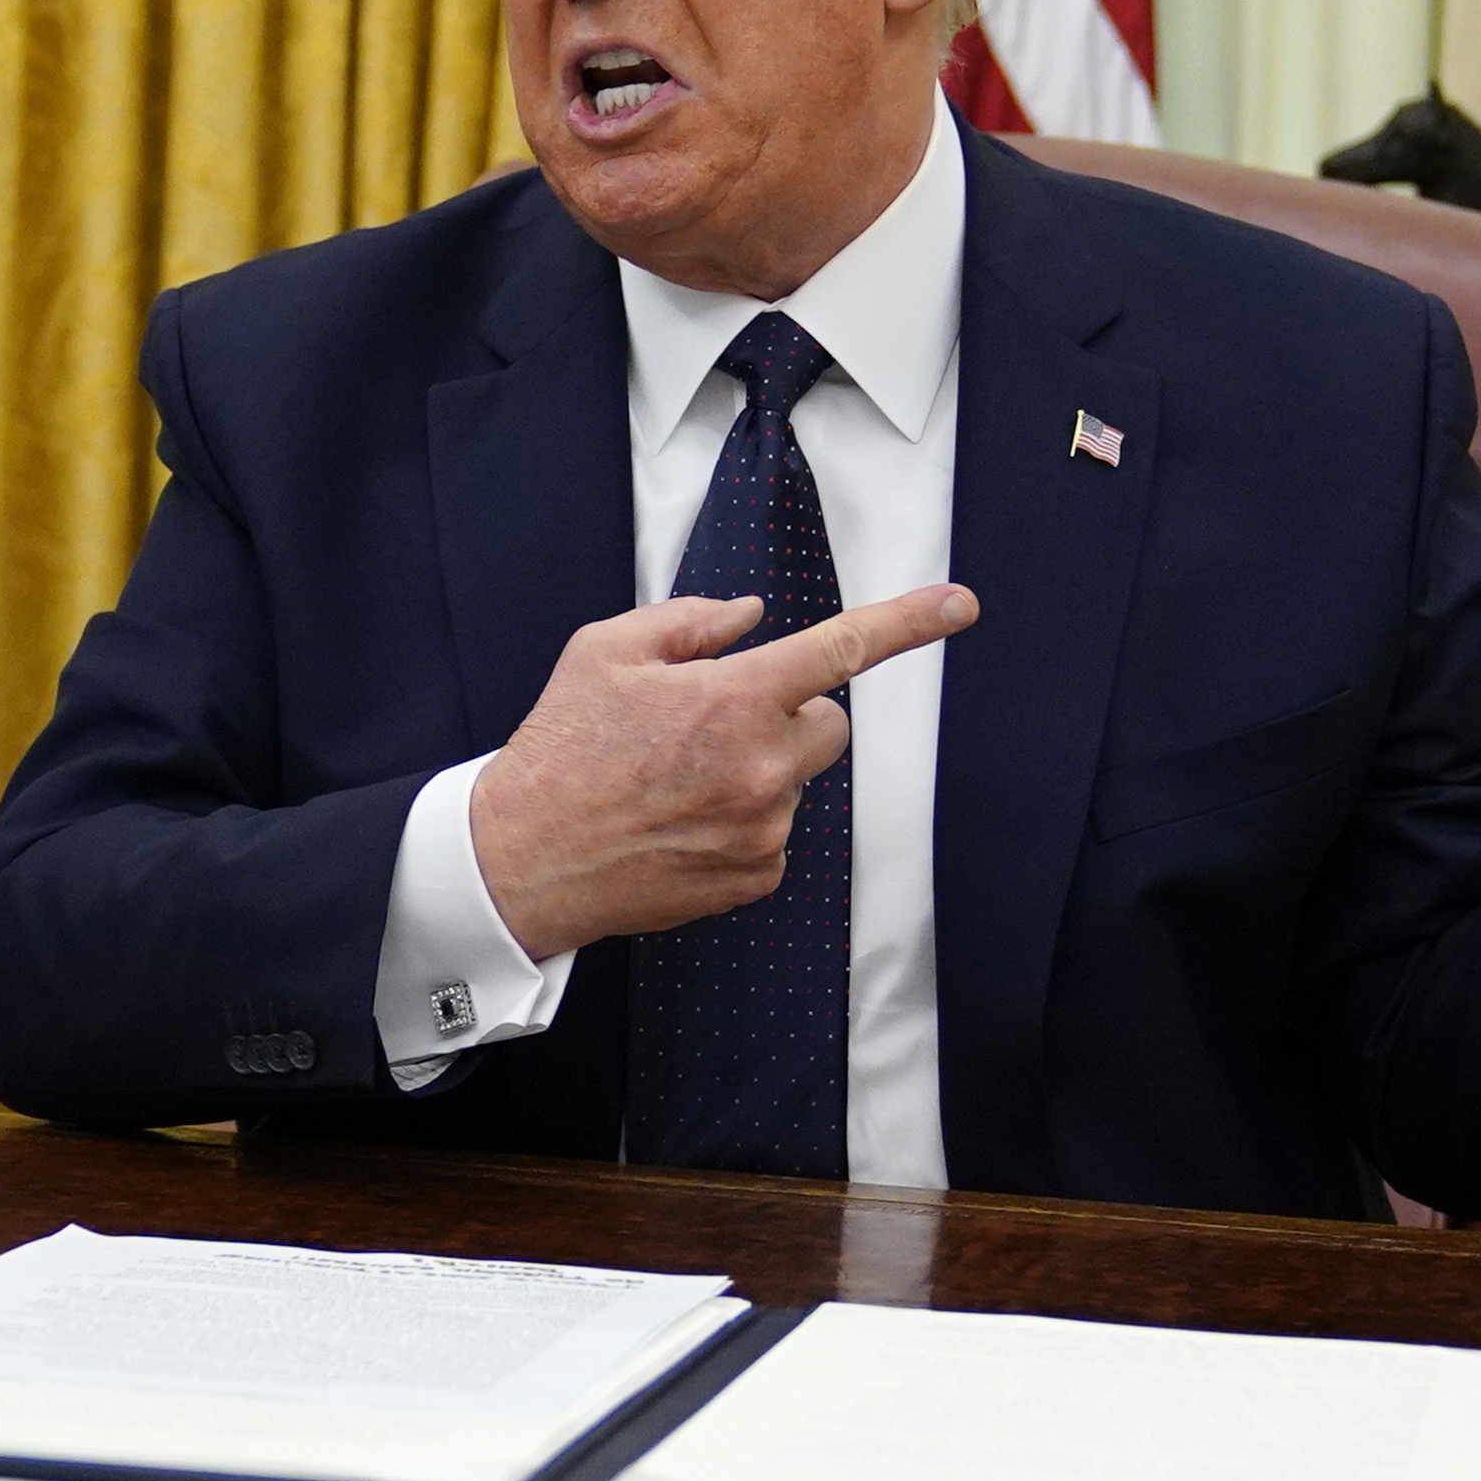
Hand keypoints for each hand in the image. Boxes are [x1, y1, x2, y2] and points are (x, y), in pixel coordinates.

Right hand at [470, 584, 978, 958]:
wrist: (521, 858)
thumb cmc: (560, 748)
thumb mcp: (605, 651)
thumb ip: (690, 621)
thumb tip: (752, 615)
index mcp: (731, 699)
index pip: (841, 649)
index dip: (908, 623)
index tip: (960, 604)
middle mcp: (761, 765)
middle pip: (828, 723)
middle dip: (787, 716)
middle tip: (713, 725)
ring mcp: (764, 827)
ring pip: (797, 779)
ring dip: (758, 771)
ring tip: (677, 781)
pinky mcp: (756, 875)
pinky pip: (777, 832)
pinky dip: (743, 822)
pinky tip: (681, 822)